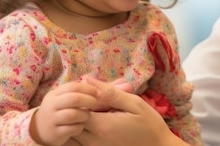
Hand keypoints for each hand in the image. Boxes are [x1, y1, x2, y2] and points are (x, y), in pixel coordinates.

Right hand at [30, 80, 98, 145]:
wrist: (40, 129)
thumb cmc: (57, 110)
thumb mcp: (61, 98)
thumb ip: (74, 92)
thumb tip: (94, 86)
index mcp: (54, 94)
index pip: (72, 86)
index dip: (87, 88)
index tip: (97, 93)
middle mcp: (51, 105)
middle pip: (74, 99)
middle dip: (89, 100)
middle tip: (96, 103)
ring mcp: (52, 120)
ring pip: (73, 114)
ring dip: (85, 115)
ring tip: (87, 116)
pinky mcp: (55, 133)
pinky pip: (72, 129)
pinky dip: (79, 127)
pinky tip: (80, 125)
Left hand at [73, 77, 188, 145]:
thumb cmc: (149, 124)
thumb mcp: (134, 103)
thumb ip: (109, 93)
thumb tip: (87, 79)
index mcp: (103, 125)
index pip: (75, 110)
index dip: (77, 99)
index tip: (87, 93)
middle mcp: (94, 141)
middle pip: (70, 124)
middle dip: (73, 111)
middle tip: (84, 102)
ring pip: (71, 138)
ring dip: (73, 124)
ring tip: (87, 114)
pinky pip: (79, 145)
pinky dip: (78, 136)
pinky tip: (90, 126)